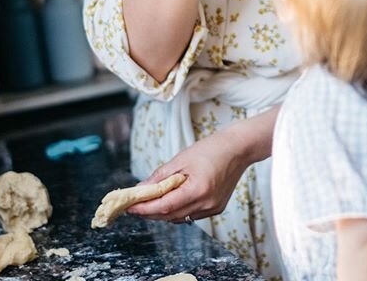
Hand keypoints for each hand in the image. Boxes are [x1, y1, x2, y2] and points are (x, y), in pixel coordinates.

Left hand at [125, 127, 248, 222]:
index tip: (129, 207)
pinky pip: (191, 214)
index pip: (164, 206)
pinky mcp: (216, 208)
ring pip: (180, 217)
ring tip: (149, 202)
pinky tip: (171, 199)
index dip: (145, 209)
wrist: (238, 148)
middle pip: (170, 216)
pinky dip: (178, 210)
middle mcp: (206, 204)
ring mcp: (212, 208)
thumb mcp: (182, 158)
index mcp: (198, 190)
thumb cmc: (211, 148)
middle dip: (150, 212)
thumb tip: (141, 189)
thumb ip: (160, 177)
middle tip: (134, 205)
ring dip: (163, 212)